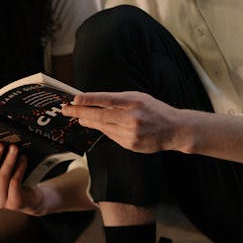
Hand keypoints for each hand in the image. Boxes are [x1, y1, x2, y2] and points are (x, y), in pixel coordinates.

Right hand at [0, 143, 47, 213]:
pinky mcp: (14, 203)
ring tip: (14, 148)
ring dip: (9, 160)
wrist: (29, 198)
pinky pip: (15, 182)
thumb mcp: (0, 171)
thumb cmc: (12, 179)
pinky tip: (23, 158)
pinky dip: (19, 168)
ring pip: (2, 178)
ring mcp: (0, 202)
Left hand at [62, 90, 179, 152]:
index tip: (75, 99)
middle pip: (101, 116)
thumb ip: (119, 100)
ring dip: (90, 122)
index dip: (89, 100)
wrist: (175, 129)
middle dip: (81, 113)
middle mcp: (133, 117)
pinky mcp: (131, 144)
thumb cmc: (155, 110)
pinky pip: (112, 136)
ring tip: (80, 118)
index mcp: (135, 101)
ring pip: (104, 127)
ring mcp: (132, 133)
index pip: (107, 99)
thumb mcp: (139, 98)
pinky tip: (100, 126)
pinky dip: (105, 130)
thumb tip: (95, 103)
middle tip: (67, 110)